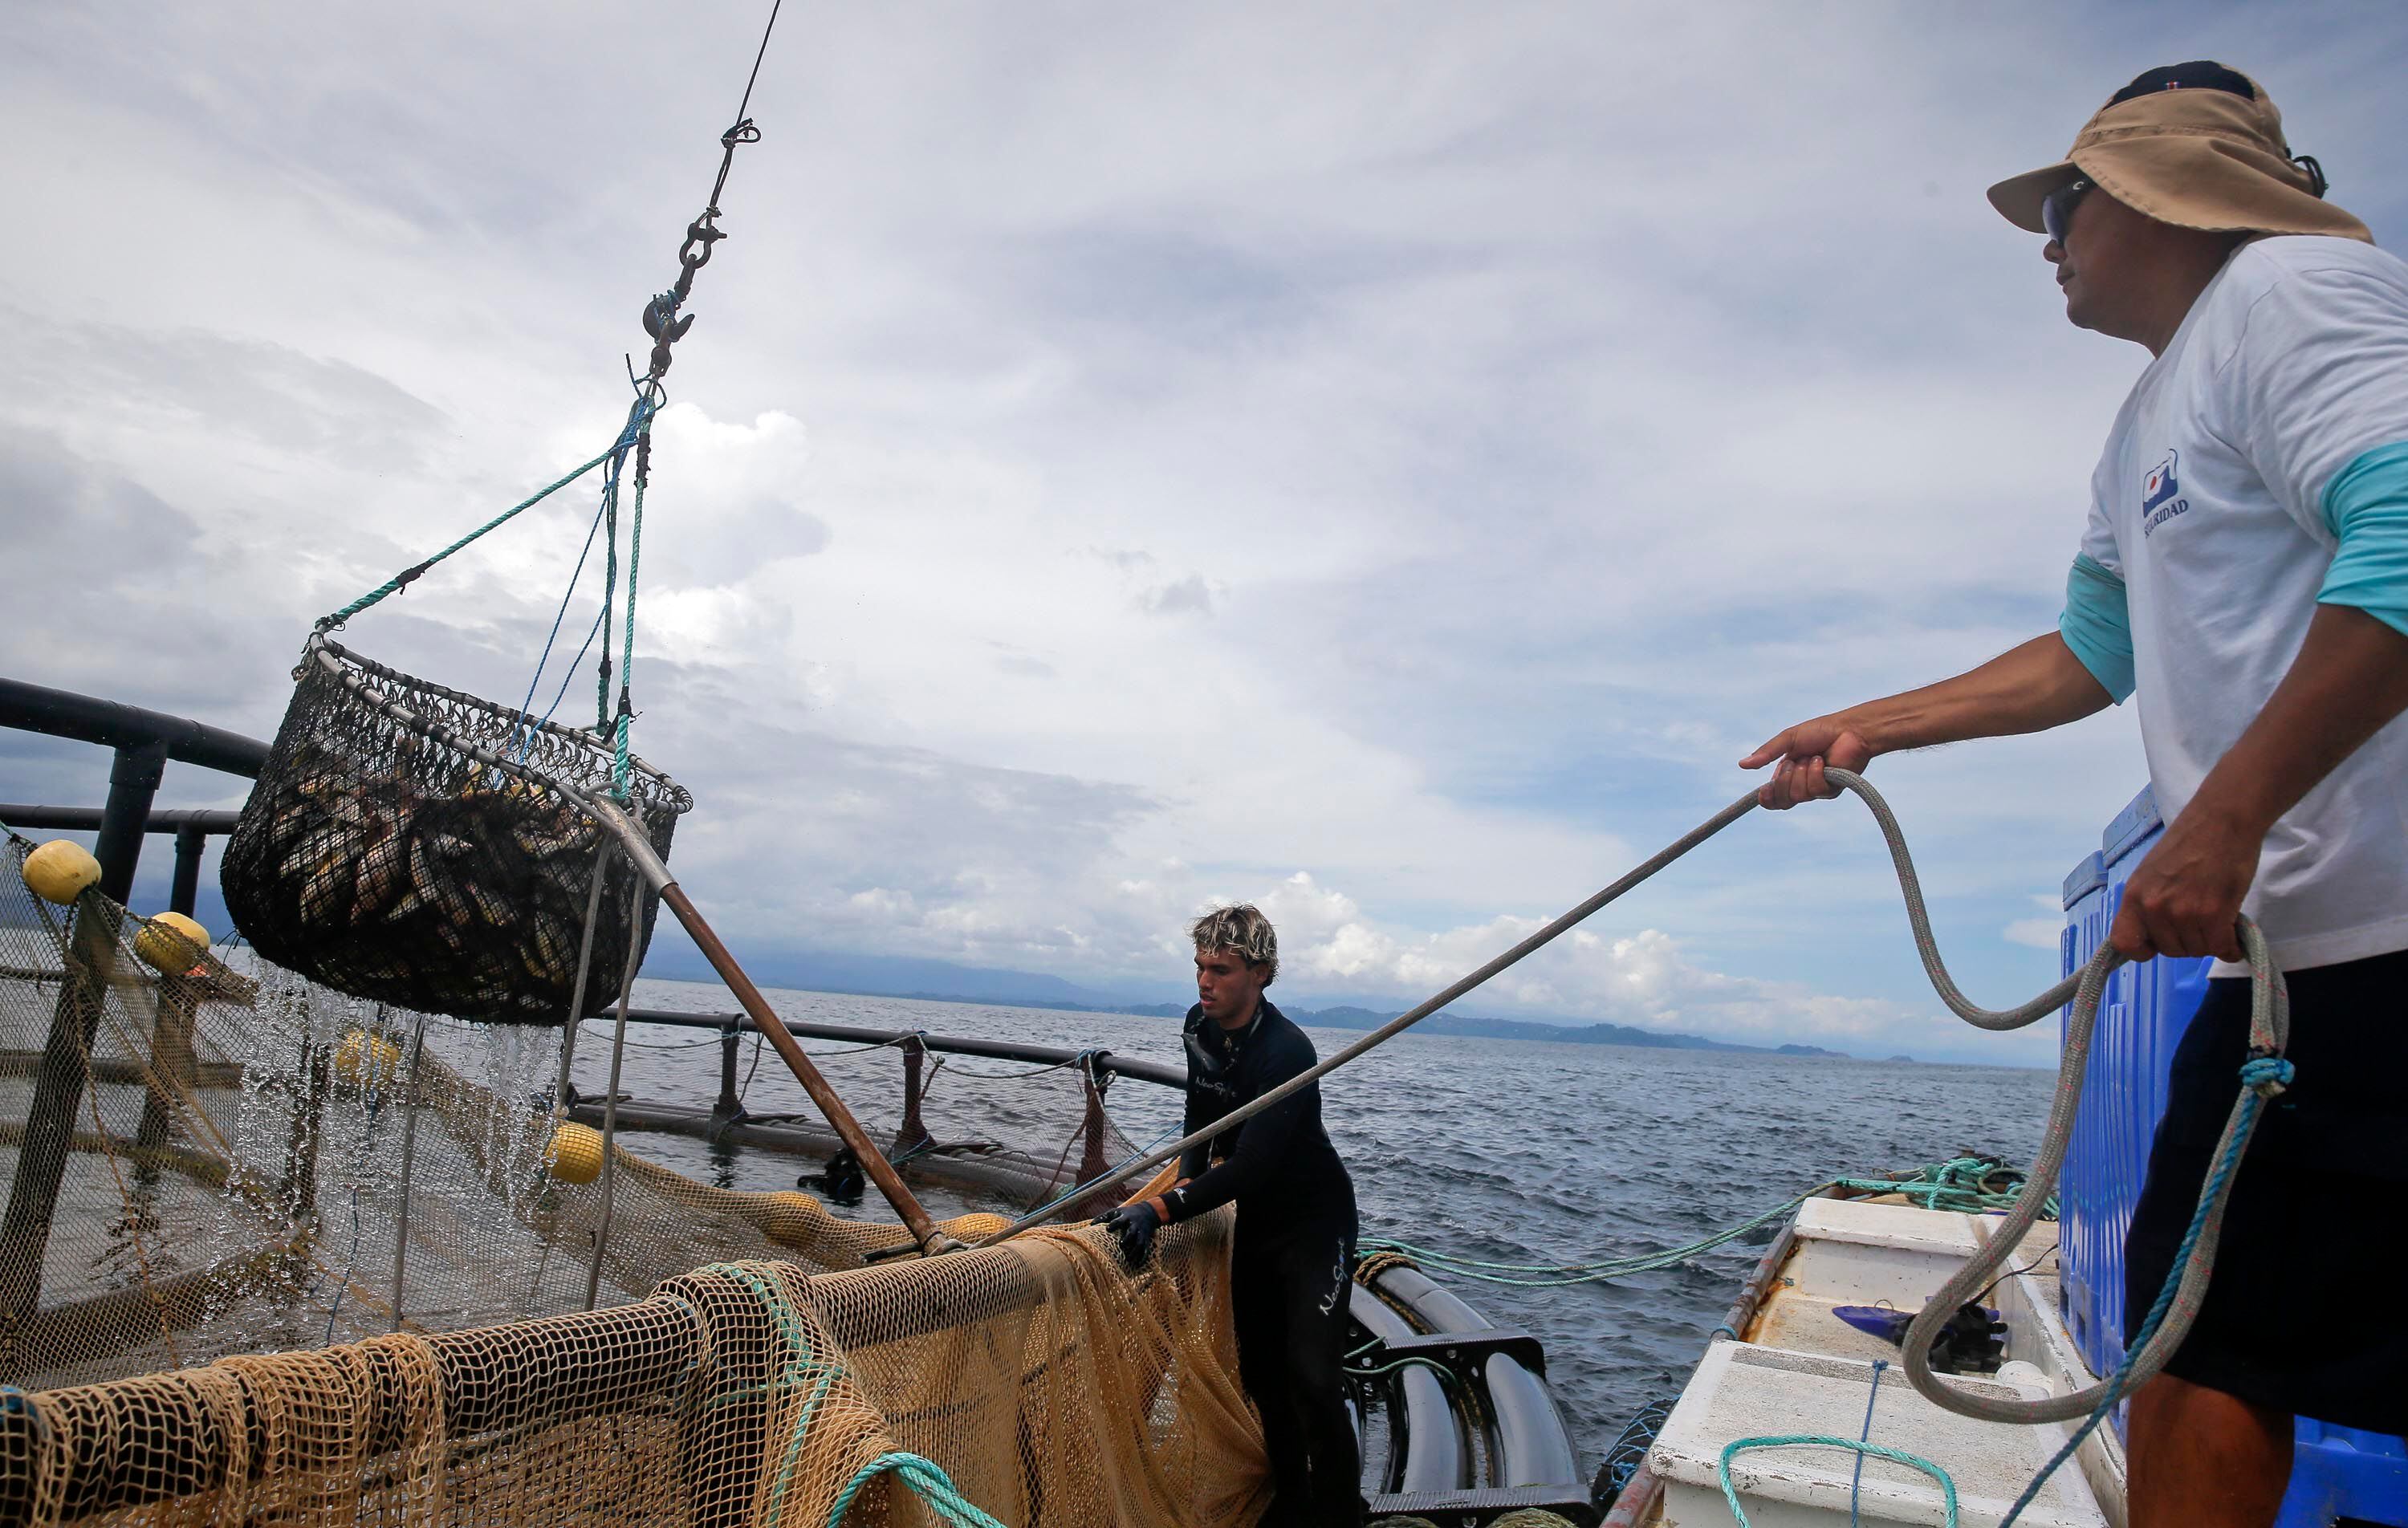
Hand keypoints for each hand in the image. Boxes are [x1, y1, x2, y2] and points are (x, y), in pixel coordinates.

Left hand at [1097, 1202, 1161, 1269]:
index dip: (1114, 1224)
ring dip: (1135, 1251)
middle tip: (1121, 1245)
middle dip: (1127, 1238)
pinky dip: (1143, 1257)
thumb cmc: (1126, 1213)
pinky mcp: (1146, 1239)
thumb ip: (1104, 1217)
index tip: (1108, 1229)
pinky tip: (1138, 1264)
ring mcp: (1141, 1233)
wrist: (1147, 1212)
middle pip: (1132, 1232)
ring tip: (1128, 1260)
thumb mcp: (1116, 1212)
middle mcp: (1134, 1225)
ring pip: (1139, 1242)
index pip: (1120, 1220)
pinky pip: (1146, 1249)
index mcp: (1126, 1217)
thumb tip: (1091, 1224)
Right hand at [1739, 716, 1875, 809]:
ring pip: (1798, 795)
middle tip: (1793, 762)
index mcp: (1787, 773)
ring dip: (1801, 773)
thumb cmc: (1821, 731)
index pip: (1773, 797)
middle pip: (1783, 800)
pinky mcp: (1831, 790)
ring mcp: (1816, 789)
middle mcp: (1800, 784)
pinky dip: (1816, 772)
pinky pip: (1815, 790)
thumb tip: (1742, 764)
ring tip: (1812, 758)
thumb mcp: (1788, 739)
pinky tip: (1822, 761)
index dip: (1767, 797)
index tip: (1763, 791)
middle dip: (1784, 780)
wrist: (1849, 730)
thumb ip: (1767, 753)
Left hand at [2109, 807, 2261, 962]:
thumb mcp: (2152, 874)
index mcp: (2134, 896)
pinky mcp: (2213, 913)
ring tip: (2217, 917)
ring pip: (2198, 950)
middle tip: (2201, 920)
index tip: (2158, 943)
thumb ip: (2149, 903)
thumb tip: (2153, 933)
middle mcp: (2154, 907)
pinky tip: (2234, 936)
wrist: (2220, 820)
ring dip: (2211, 941)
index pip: (2124, 943)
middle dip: (2187, 941)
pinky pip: (2221, 948)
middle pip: (2170, 950)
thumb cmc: (2189, 844)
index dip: (2143, 949)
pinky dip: (2231, 946)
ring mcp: (2183, 912)